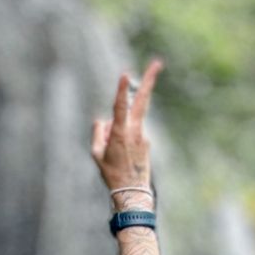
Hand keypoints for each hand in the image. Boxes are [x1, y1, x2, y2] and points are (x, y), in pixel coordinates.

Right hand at [92, 59, 160, 198]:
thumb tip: (104, 120)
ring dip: (118, 131)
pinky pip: (130, 134)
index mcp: (120, 133)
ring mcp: (143, 136)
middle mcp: (135, 131)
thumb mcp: (96, 153)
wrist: (132, 192)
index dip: (122, 90)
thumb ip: (98, 131)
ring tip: (115, 156)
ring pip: (129, 121)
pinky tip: (121, 159)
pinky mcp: (146, 142)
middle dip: (149, 80)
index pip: (120, 107)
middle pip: (142, 100)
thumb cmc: (110, 173)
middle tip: (158, 62)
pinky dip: (122, 140)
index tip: (126, 75)